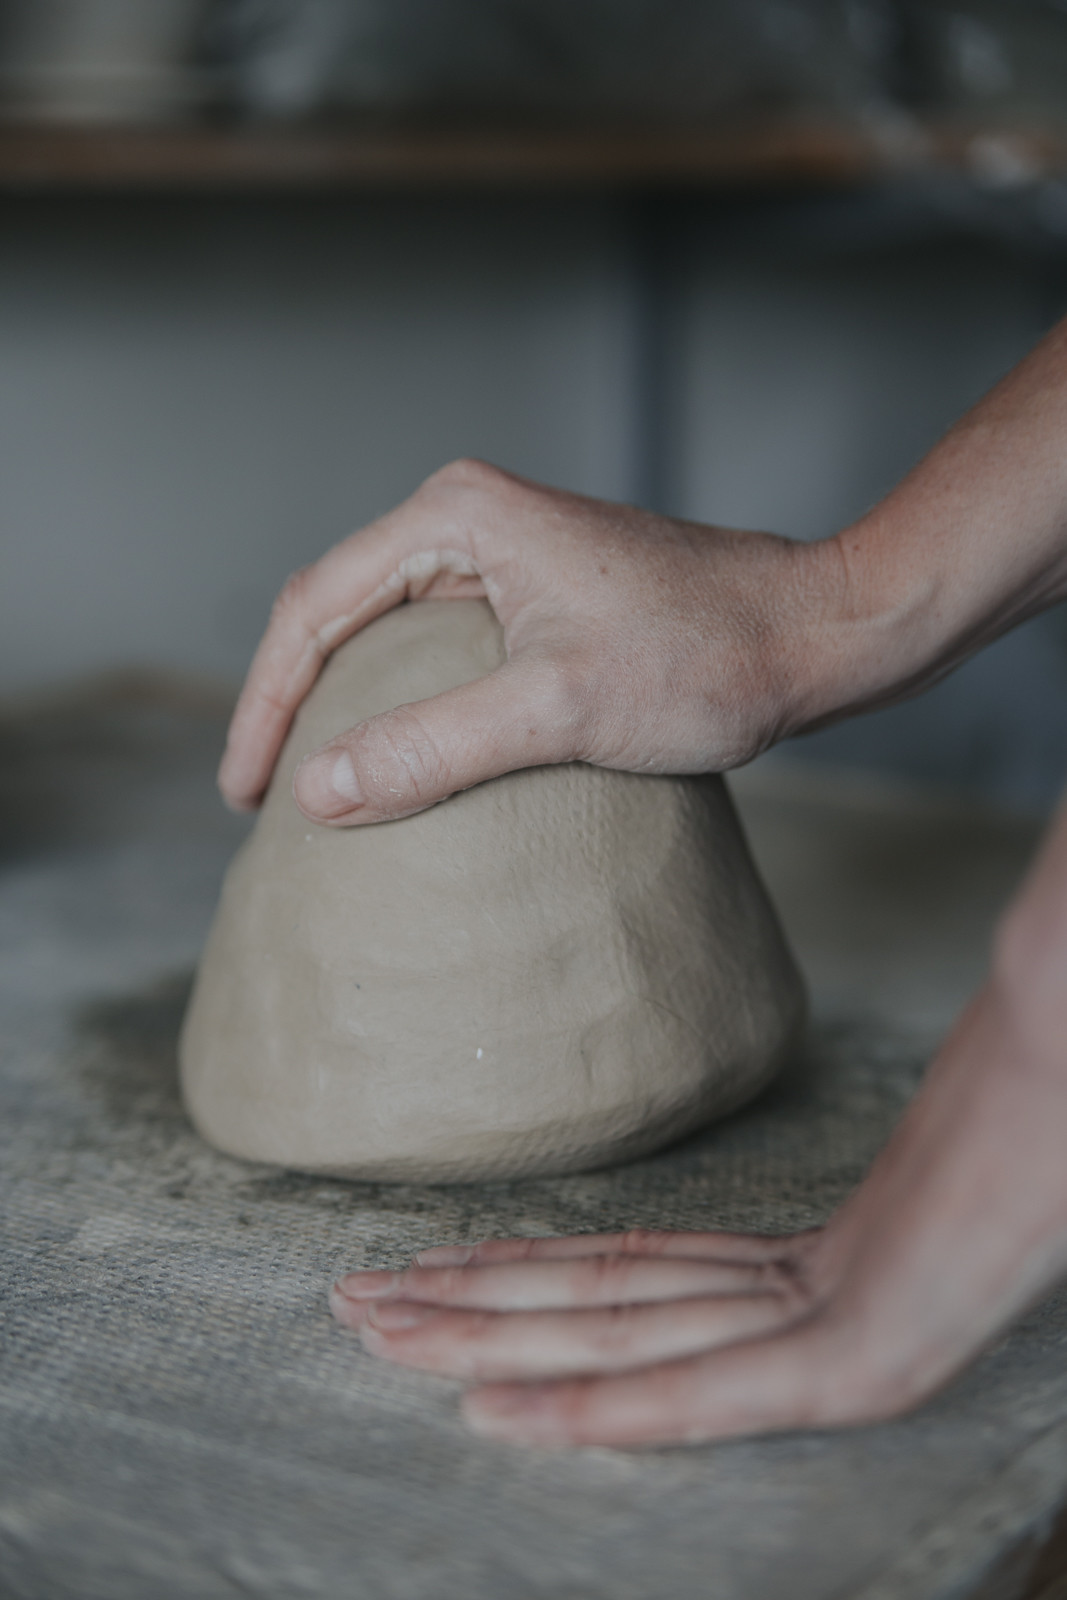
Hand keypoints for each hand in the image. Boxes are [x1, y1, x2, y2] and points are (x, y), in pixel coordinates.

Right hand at [218, 459, 834, 822]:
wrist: (817, 632)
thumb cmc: (705, 655)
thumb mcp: (557, 708)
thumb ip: (432, 746)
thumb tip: (317, 793)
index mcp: (457, 517)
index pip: (315, 608)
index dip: (265, 705)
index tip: (247, 792)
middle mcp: (471, 519)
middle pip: (340, 612)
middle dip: (294, 702)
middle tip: (265, 797)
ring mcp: (508, 552)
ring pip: (389, 631)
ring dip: (347, 703)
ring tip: (320, 785)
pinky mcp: (542, 591)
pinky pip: (441, 644)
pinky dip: (407, 700)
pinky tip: (404, 755)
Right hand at [329, 804, 1066, 1446]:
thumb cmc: (1024, 1095)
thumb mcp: (915, 1134)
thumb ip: (836, 1138)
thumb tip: (760, 1112)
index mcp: (809, 1270)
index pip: (635, 1283)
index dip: (525, 1283)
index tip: (430, 1274)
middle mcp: (798, 1313)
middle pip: (603, 1318)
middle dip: (470, 1317)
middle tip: (355, 1306)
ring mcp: (827, 1336)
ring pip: (625, 1348)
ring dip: (494, 1345)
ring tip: (385, 1328)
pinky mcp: (865, 1355)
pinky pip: (704, 1387)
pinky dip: (592, 1405)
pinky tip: (496, 1405)